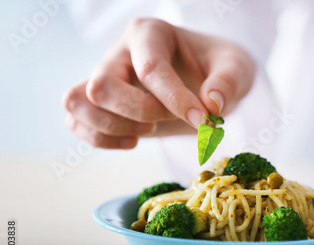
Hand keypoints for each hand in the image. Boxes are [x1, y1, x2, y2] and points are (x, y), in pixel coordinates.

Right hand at [62, 18, 253, 148]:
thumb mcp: (235, 68)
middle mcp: (120, 53)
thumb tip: (211, 106)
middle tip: (164, 119)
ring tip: (147, 130)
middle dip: (137, 112)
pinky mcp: (100, 104)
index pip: (150, 68)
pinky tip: (133, 140)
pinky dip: (100, 139)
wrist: (206, 81)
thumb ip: (227, 82)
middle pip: (101, 85)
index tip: (203, 121)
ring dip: (112, 126)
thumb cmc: (218, 68)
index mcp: (150, 34)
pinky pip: (76, 122)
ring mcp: (105, 77)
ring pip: (77, 102)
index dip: (175, 100)